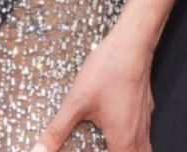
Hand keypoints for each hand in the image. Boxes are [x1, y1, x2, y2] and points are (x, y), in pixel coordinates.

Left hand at [31, 25, 155, 151]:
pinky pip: (143, 132)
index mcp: (122, 139)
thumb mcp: (76, 103)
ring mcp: (144, 120)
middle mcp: (138, 134)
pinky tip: (120, 126)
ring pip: (144, 147)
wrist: (131, 46)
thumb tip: (41, 148)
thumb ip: (58, 129)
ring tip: (113, 147)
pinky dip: (134, 138)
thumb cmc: (108, 71)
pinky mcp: (145, 107)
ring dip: (130, 150)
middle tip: (105, 150)